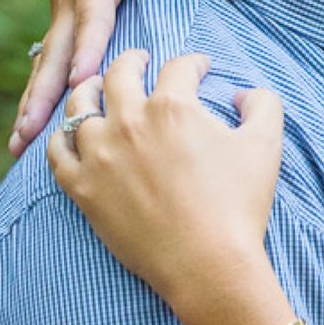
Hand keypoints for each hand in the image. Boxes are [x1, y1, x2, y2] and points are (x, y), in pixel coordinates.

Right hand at [12, 0, 246, 152]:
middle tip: (26, 138)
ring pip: (47, 60)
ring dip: (33, 100)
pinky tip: (33, 118)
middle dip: (41, 98)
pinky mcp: (63, 8)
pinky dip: (41, 85)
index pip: (94, 19)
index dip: (91, 50)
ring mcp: (62, 4)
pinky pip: (52, 53)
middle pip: (55, 55)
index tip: (84, 83)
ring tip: (18, 144)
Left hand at [49, 51, 284, 317]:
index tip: (199, 68)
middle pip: (119, 73)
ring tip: (96, 89)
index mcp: (173, 106)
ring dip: (89, 90)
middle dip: (133, 60)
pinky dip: (61, 137)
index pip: (179, 66)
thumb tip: (244, 92)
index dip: (193, 62)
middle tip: (140, 61)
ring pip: (80, 106)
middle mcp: (130, 121)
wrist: (207, 264)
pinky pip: (57, 151)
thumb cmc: (239, 205)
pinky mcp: (83, 188)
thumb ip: (263, 103)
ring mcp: (100, 155)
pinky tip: (71, 135)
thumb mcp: (266, 145)